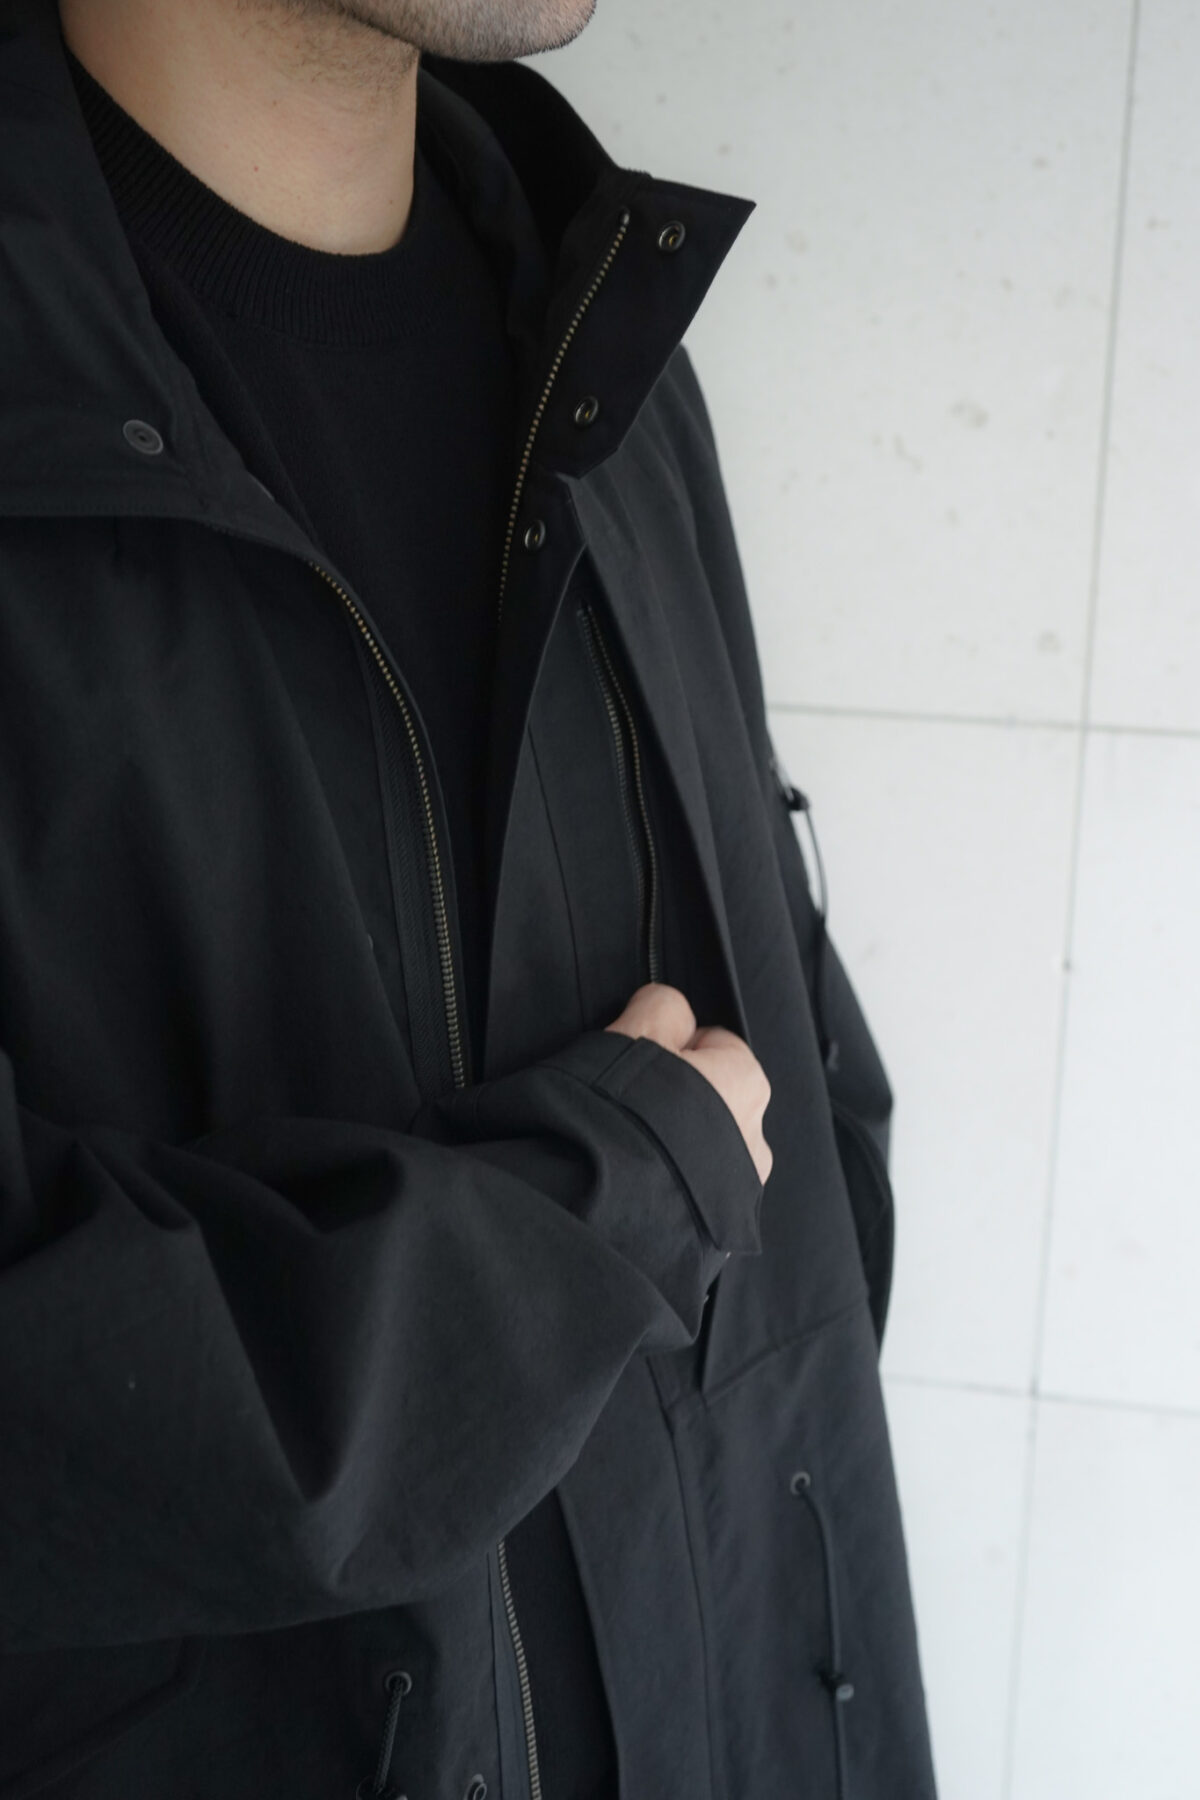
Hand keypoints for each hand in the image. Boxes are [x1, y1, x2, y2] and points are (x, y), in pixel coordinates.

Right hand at [604, 982, 772, 1187]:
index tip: (643, 1060)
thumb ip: (662, 1006)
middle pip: (712, 1096)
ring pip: (705, 1146)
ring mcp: (740, 1186)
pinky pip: (696, 1189)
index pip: (714, 1043)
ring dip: (677, 1143)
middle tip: (634, 1104)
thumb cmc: (625, 1113)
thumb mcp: (636, 1034)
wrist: (608, 1202)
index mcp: (745, 1081)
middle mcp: (756, 1135)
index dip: (673, 1046)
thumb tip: (670, 1009)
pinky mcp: (719, 1224)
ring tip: (634, 1147)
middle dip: (678, 1097)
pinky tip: (641, 1178)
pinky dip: (674, 1182)